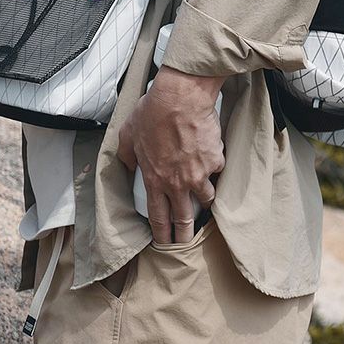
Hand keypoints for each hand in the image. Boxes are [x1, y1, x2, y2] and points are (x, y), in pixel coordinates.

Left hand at [117, 65, 225, 242]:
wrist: (180, 98)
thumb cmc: (152, 113)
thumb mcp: (128, 135)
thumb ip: (127, 155)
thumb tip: (128, 165)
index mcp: (155, 180)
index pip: (158, 217)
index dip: (162, 235)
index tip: (164, 244)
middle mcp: (178, 183)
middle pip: (184, 219)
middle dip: (185, 235)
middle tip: (186, 243)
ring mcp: (199, 174)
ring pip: (206, 198)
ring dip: (204, 200)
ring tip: (204, 199)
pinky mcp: (215, 161)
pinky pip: (216, 171)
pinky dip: (214, 168)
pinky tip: (211, 159)